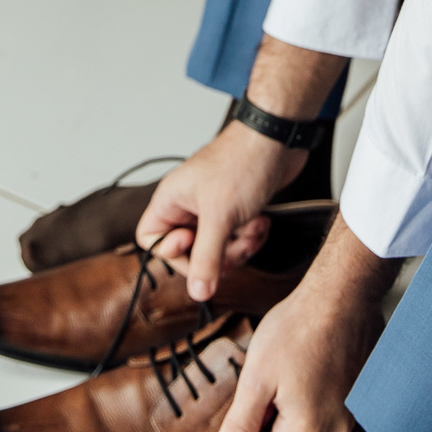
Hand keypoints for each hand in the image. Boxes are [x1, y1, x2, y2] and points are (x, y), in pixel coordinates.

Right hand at [136, 120, 303, 301]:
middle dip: (216, 255)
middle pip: (189, 252)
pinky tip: (262, 222)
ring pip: (216, 248)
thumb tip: (197, 293)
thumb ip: (206, 258)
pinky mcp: (235, 209)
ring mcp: (212, 208)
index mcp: (171, 200)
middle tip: (234, 245)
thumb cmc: (243, 162)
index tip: (198, 246)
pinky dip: (250, 236)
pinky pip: (235, 239)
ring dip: (239, 246)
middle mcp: (187, 204)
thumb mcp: (221, 217)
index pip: (152, 242)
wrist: (279, 139)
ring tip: (254, 228)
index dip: (173, 254)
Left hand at [211, 213, 399, 431]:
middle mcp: (338, 431)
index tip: (257, 394)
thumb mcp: (256, 377)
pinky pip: (330, 404)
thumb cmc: (296, 330)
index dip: (252, 430)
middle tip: (276, 372)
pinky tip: (317, 358)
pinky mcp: (364, 394)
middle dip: (276, 413)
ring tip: (298, 361)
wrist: (342, 294)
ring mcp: (355, 412)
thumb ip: (240, 425)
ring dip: (297, 399)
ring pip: (310, 421)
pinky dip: (319, 387)